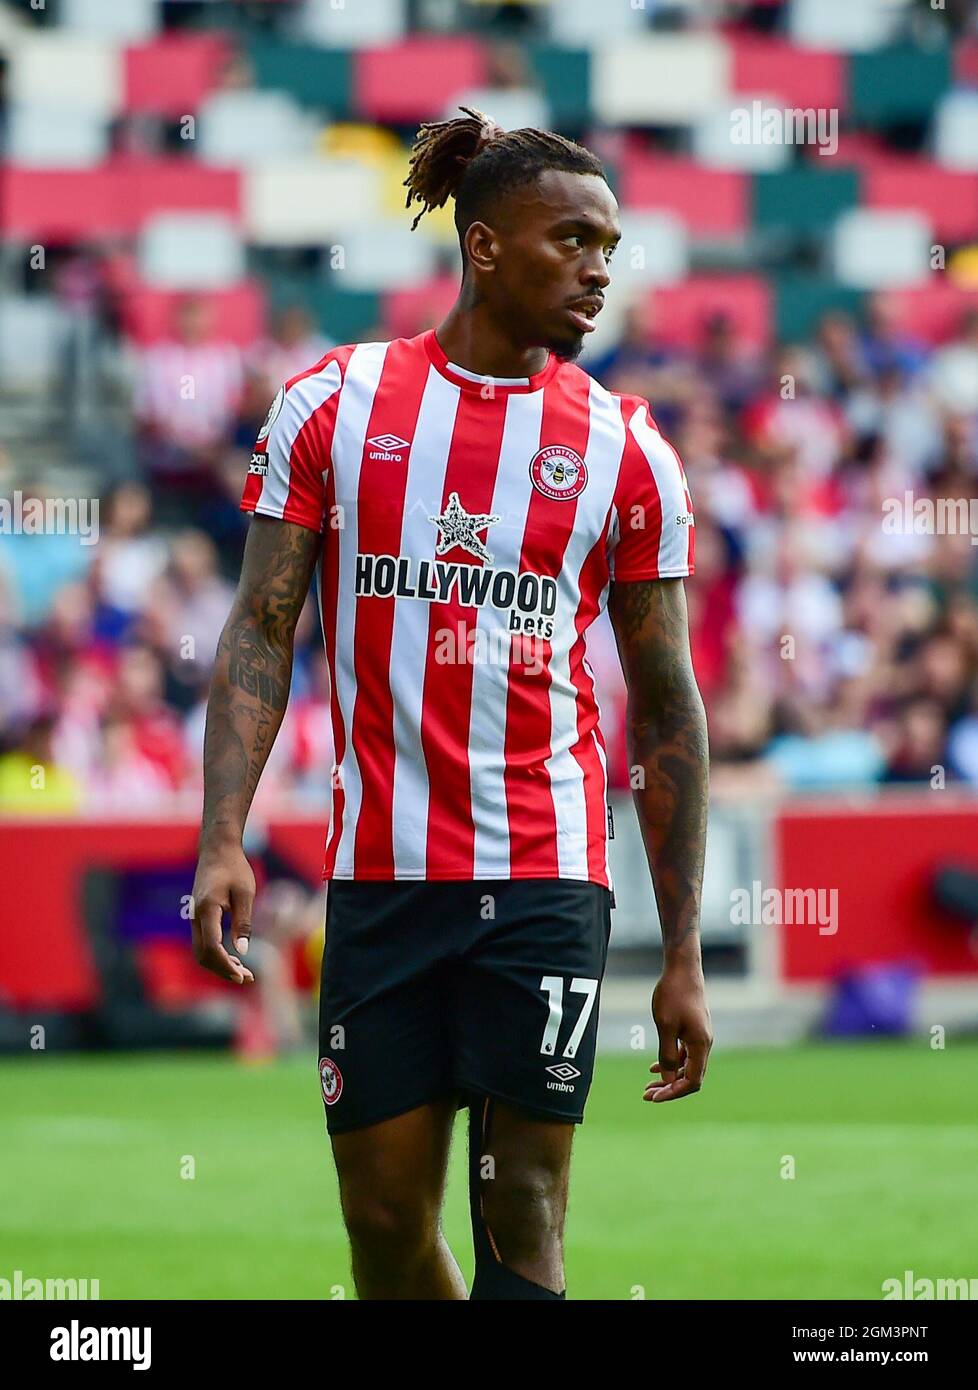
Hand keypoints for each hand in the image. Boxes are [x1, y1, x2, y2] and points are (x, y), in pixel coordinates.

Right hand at [191, 840, 256, 984]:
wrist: (217, 850)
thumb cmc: (234, 868)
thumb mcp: (245, 893)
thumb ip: (243, 922)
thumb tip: (242, 951)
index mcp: (207, 909)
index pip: (211, 947)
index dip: (225, 965)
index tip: (243, 976)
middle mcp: (195, 916)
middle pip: (202, 955)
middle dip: (223, 970)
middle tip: (247, 978)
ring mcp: (194, 917)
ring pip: (201, 951)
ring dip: (219, 964)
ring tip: (244, 972)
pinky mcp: (197, 917)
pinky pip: (202, 942)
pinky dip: (216, 955)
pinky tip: (234, 957)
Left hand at [645, 960, 711, 1102]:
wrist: (682, 968)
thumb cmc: (673, 995)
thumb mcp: (665, 1027)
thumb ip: (667, 1055)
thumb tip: (668, 1081)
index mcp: (701, 1045)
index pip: (692, 1081)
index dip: (673, 1092)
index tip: (653, 1097)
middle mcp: (704, 1043)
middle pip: (691, 1077)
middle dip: (670, 1088)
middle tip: (647, 1095)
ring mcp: (700, 1036)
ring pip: (687, 1066)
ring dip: (670, 1077)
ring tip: (649, 1085)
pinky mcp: (694, 1028)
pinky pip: (685, 1053)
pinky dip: (672, 1062)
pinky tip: (655, 1067)